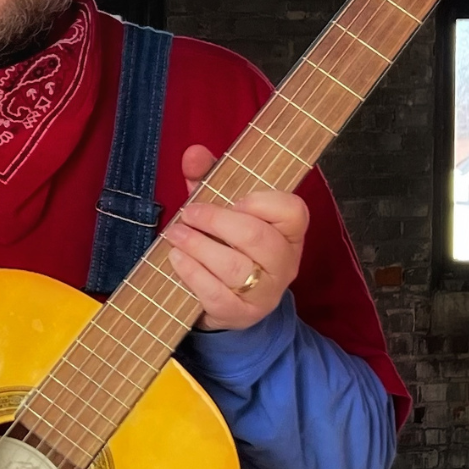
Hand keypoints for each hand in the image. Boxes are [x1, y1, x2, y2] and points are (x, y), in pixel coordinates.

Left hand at [164, 144, 307, 331]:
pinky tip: (176, 258)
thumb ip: (210, 178)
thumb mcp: (223, 208)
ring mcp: (266, 292)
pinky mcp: (241, 314)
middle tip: (189, 213)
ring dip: (198, 246)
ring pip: (235, 267)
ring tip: (175, 235)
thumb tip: (193, 153)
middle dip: (216, 221)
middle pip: (256, 237)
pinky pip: (217, 294)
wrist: (229, 301)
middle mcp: (285, 263)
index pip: (292, 211)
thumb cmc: (228, 244)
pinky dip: (192, 273)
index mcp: (289, 232)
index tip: (232, 200)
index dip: (259, 202)